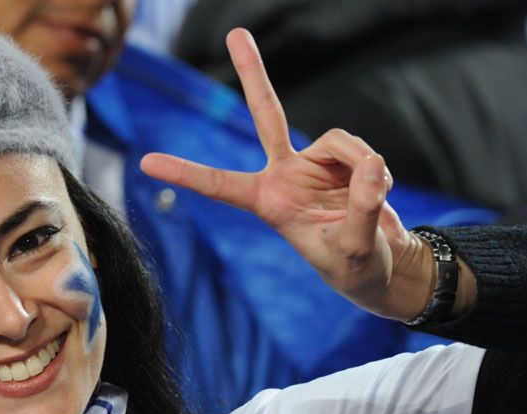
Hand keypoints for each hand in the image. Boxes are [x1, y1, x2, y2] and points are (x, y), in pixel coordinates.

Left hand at [140, 28, 434, 320]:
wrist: (381, 265)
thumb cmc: (356, 267)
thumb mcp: (354, 247)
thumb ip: (361, 207)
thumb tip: (371, 165)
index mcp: (268, 203)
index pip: (221, 185)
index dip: (186, 173)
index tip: (145, 162)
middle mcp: (283, 175)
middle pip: (267, 115)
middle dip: (254, 73)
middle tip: (237, 33)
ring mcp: (313, 163)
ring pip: (339, 140)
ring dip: (362, 165)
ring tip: (372, 198)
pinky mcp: (341, 159)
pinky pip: (359, 149)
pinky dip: (374, 168)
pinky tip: (378, 188)